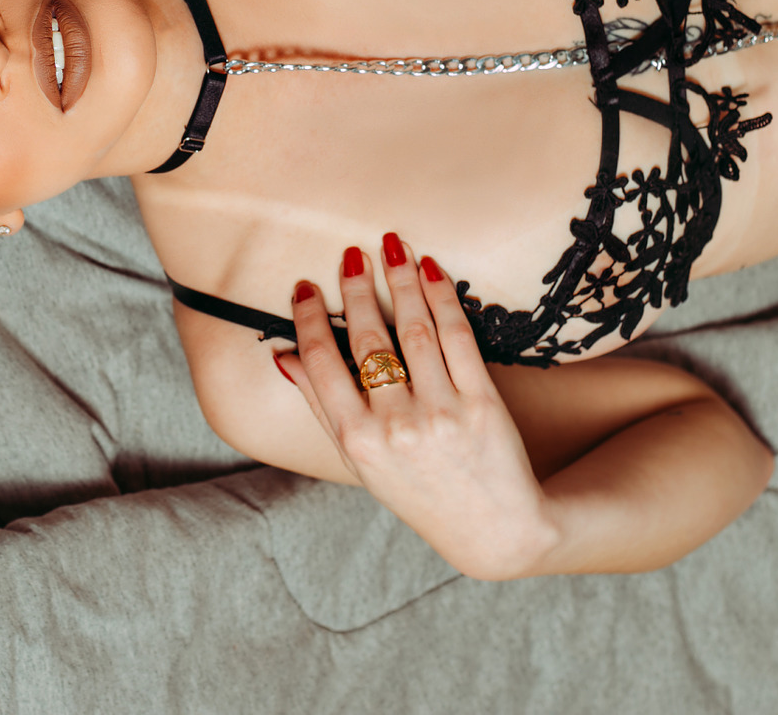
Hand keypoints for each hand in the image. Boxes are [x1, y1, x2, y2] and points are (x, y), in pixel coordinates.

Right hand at [274, 238, 560, 580]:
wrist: (493, 528)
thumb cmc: (419, 493)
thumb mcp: (360, 460)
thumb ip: (323, 408)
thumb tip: (285, 357)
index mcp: (358, 440)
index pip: (322, 363)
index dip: (310, 319)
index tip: (305, 288)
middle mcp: (395, 425)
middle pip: (368, 340)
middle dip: (357, 289)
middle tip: (351, 256)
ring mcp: (441, 412)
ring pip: (415, 330)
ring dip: (401, 281)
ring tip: (392, 248)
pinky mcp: (482, 403)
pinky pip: (458, 339)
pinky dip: (444, 299)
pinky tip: (432, 272)